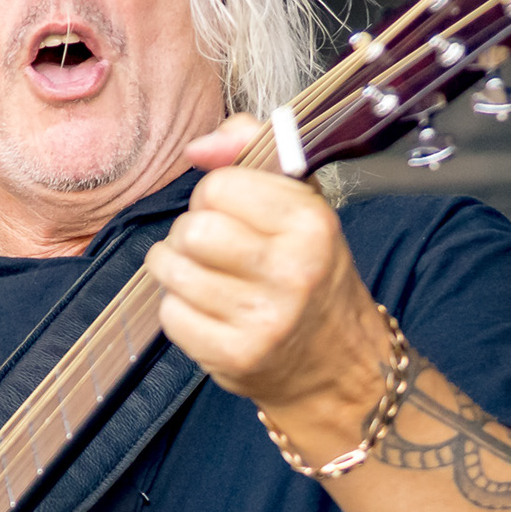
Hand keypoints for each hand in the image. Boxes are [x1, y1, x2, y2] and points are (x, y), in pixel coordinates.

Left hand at [147, 114, 387, 429]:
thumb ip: (252, 149)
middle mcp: (291, 271)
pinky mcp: (235, 356)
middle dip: (189, 233)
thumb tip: (196, 148)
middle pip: (192, 230)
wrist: (339, 363)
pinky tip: (204, 310)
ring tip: (199, 274)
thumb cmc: (310, 273)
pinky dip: (179, 310)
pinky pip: (171, 315)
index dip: (213, 195)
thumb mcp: (301, 202)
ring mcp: (263, 319)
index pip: (218, 187)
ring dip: (175, 269)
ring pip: (173, 271)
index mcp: (310, 223)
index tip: (230, 213)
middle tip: (209, 247)